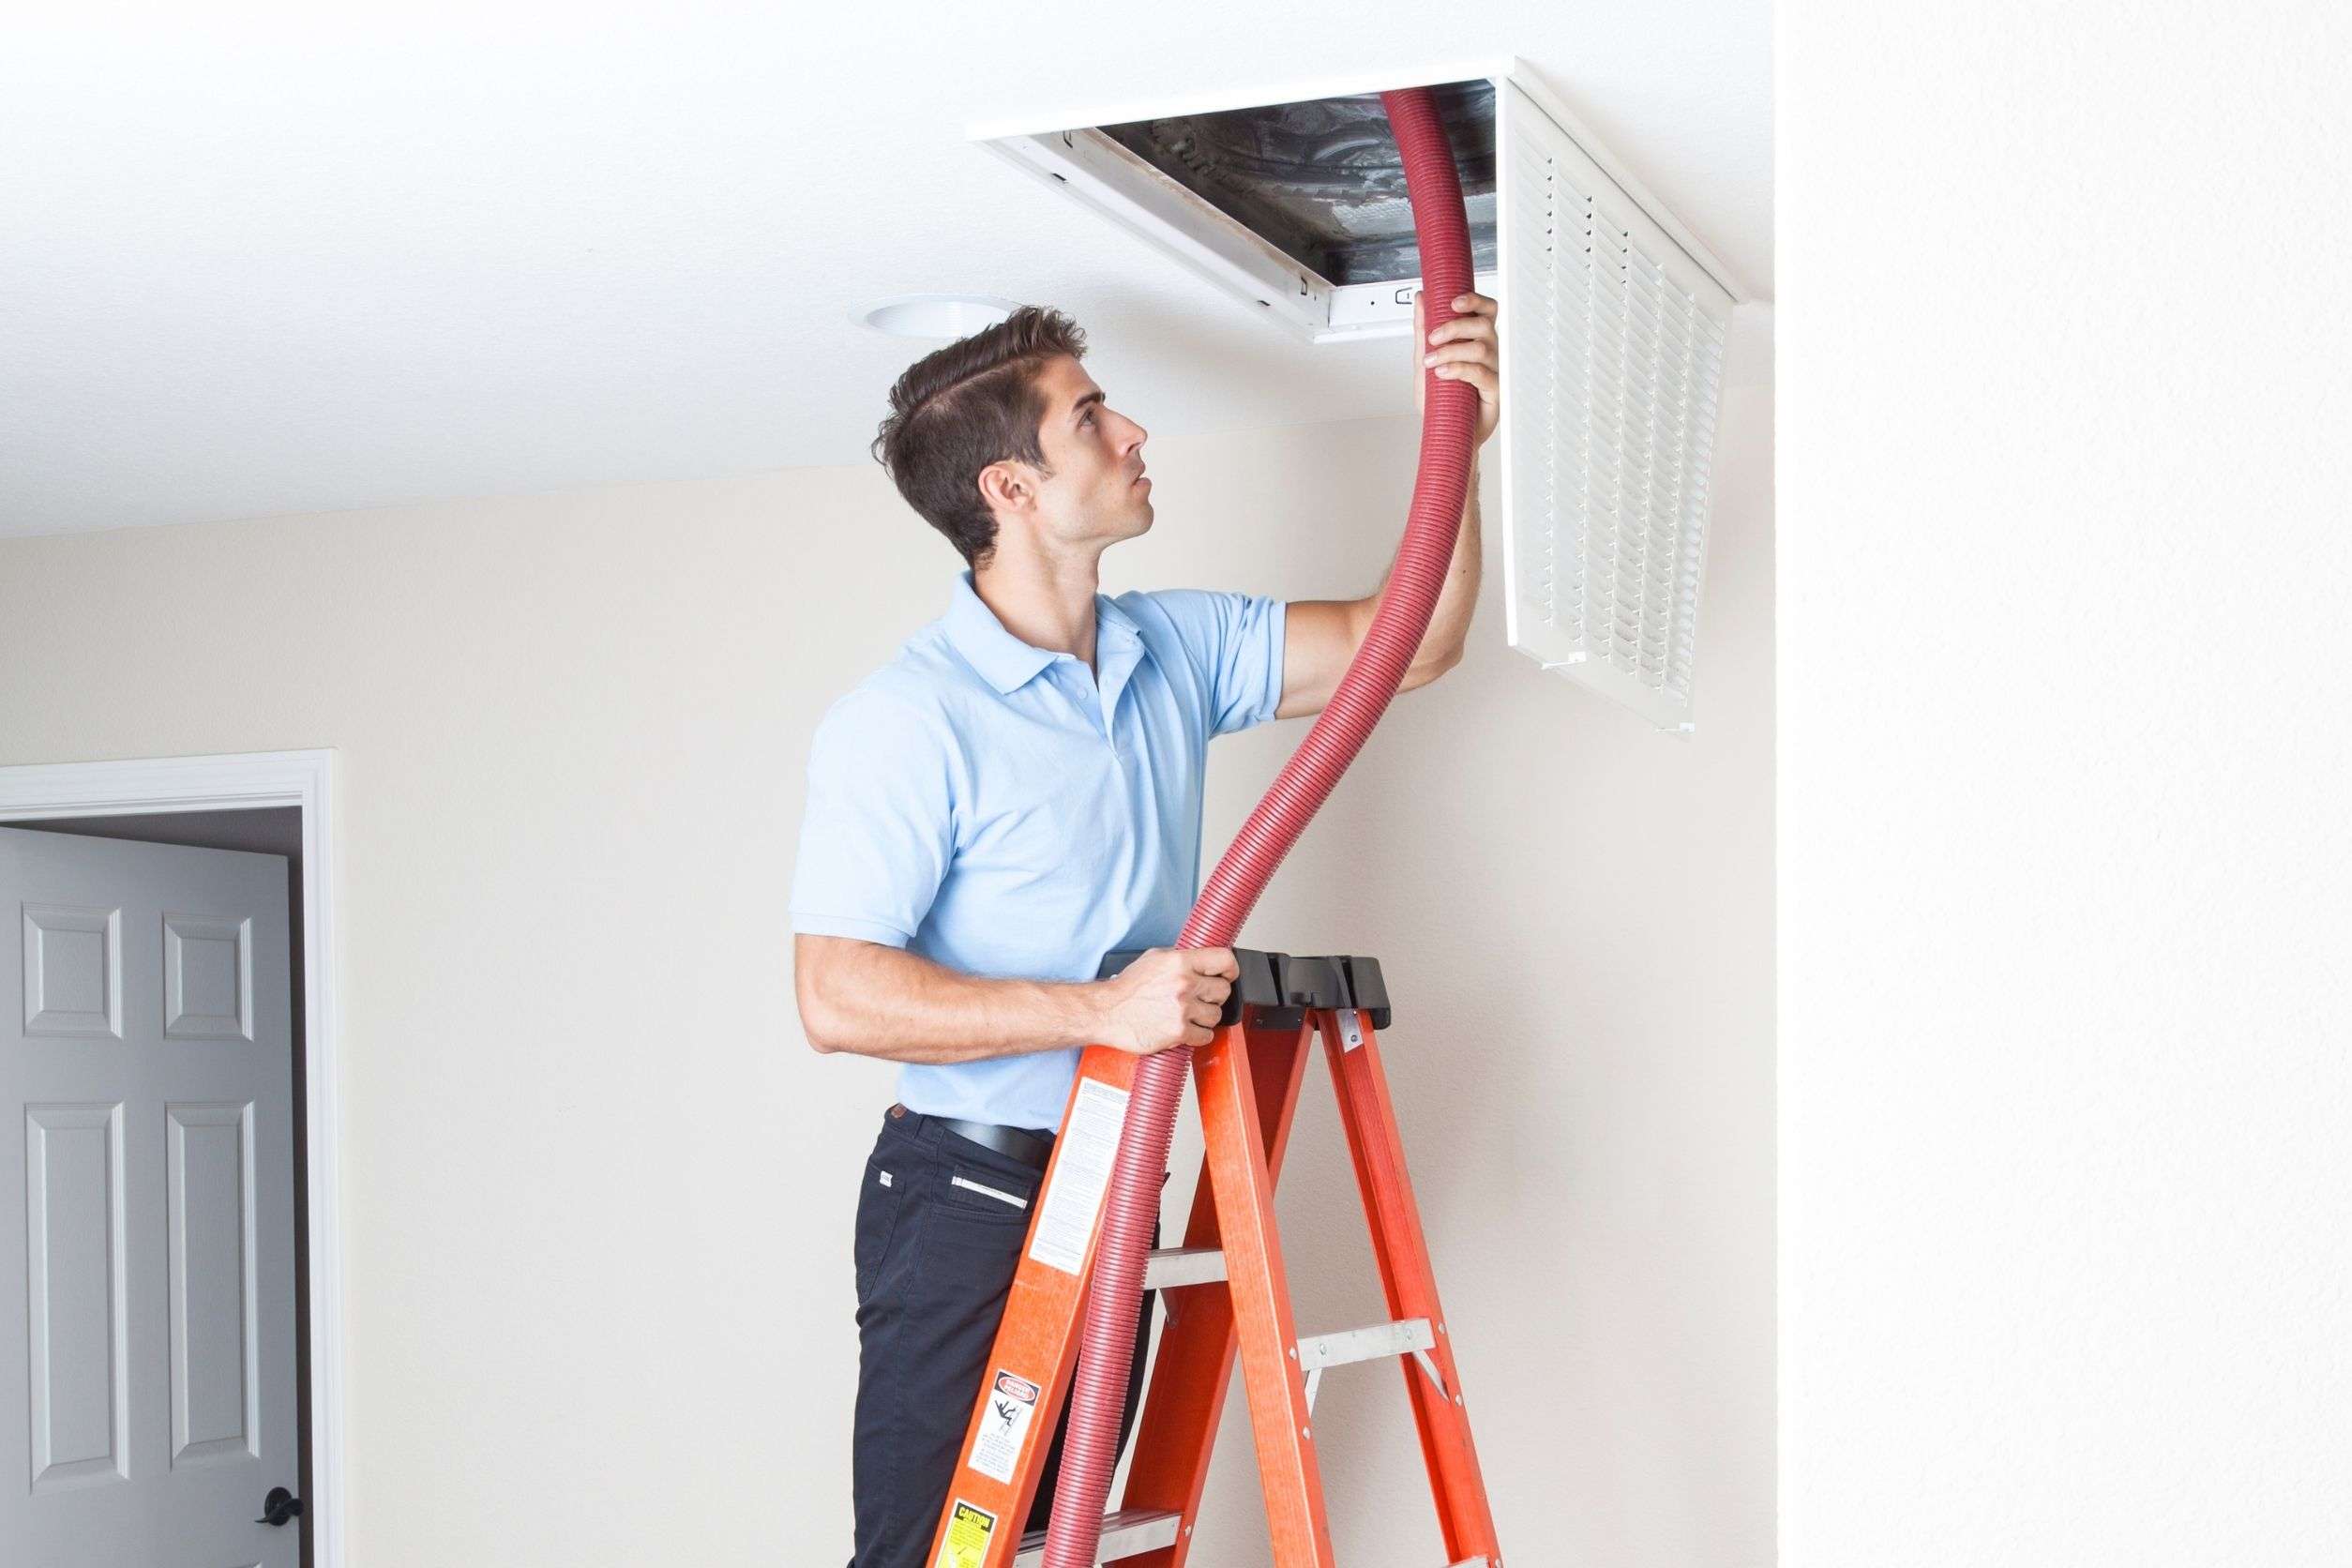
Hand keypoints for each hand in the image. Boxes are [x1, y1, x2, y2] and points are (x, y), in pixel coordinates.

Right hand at [1093, 946, 1238, 1053]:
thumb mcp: (1154, 959)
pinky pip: (1205, 1036)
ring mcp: (1182, 1009)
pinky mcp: (1178, 1032)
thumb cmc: (1127, 988)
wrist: (1107, 1012)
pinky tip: (1185, 1029)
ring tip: (1188, 1015)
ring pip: (1216, 1015)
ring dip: (1205, 1017)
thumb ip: (1181, 958)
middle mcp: (1184, 983)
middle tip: (1200, 999)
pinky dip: (1198, 1035)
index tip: (1228, 976)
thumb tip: (1204, 959)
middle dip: (1213, 996)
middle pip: (1223, 991)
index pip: (1224, 959)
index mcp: (1180, 962)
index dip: (1230, 969)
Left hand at [1413, 289, 1499, 447]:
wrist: (1444, 433)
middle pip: (1484, 325)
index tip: (1453, 302)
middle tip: (1433, 338)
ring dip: (1451, 351)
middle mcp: (1490, 353)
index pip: (1486, 311)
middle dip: (1455, 327)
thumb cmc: (1441, 400)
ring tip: (1432, 363)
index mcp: (1477, 341)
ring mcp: (1495, 371)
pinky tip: (1443, 373)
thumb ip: (1423, 331)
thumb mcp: (1424, 361)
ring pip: (1481, 348)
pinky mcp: (1496, 391)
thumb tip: (1422, 299)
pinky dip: (1458, 369)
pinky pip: (1481, 373)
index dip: (1475, 301)